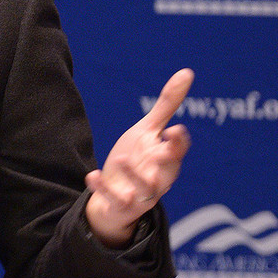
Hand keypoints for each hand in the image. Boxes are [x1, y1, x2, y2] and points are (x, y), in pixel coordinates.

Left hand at [84, 68, 192, 248]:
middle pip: (168, 173)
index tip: (176, 130)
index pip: (177, 151)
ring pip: (143, 189)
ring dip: (133, 176)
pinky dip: (103, 189)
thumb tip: (187, 72)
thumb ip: (167, 105)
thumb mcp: (148, 131)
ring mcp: (140, 195)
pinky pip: (113, 199)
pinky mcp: (120, 205)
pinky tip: (91, 175)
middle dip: (167, 163)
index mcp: (166, 159)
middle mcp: (157, 178)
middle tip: (162, 151)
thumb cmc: (137, 160)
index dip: (178, 143)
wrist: (114, 198)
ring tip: (120, 159)